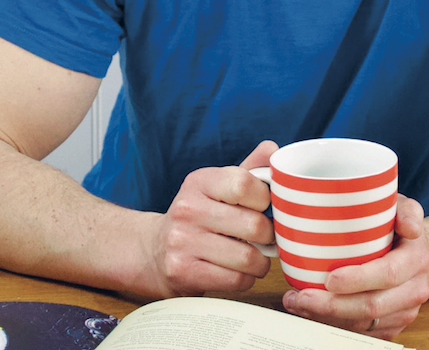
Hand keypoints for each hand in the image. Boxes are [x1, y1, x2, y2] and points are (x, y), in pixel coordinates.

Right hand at [147, 141, 278, 297]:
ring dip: (261, 262)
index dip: (265, 198)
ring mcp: (182, 241)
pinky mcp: (183, 272)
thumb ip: (249, 169)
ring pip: (248, 257)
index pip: (244, 184)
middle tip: (265, 237)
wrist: (155, 251)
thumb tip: (273, 148)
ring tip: (255, 256)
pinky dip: (247, 278)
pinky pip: (236, 280)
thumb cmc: (199, 215)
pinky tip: (239, 271)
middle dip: (269, 235)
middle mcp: (187, 208)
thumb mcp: (218, 187)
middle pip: (254, 225)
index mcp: (199, 181)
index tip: (264, 207)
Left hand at [282, 195, 428, 339]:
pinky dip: (333, 324)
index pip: (388, 274)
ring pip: (364, 324)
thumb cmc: (400, 226)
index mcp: (414, 259)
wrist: (416, 254)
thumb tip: (410, 226)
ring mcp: (402, 311)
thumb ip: (406, 211)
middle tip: (301, 296)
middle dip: (333, 305)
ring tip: (296, 302)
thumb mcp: (405, 208)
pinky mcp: (390, 324)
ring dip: (327, 317)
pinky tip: (309, 311)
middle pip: (372, 306)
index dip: (358, 279)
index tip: (329, 278)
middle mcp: (412, 290)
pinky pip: (362, 331)